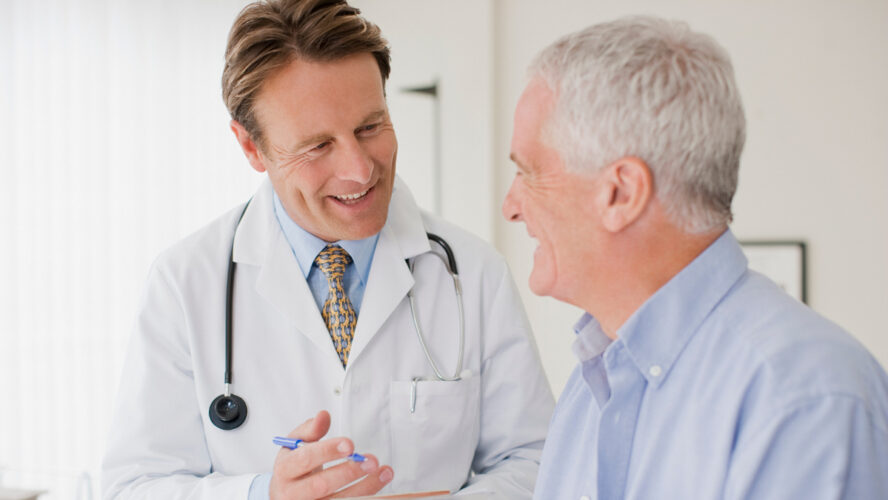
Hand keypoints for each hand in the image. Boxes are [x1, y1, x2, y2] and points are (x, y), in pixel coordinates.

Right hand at [269, 410, 393, 498]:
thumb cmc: (294, 466)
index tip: (350, 444)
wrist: (284, 494)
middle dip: (348, 472)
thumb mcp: (295, 445)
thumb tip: (323, 415)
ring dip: (364, 487)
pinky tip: (378, 483)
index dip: (328, 451)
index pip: (305, 459)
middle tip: (371, 460)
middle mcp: (292, 493)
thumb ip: (310, 429)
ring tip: (383, 472)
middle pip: (321, 485)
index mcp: (284, 469)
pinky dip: (365, 496)